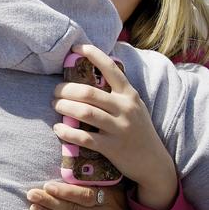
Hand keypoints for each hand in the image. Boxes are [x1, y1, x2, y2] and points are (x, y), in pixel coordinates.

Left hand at [52, 44, 176, 209]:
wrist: (153, 162)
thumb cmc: (137, 130)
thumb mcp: (132, 106)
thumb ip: (114, 93)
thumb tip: (85, 77)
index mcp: (129, 95)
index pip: (110, 69)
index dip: (93, 55)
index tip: (76, 48)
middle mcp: (125, 109)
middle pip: (89, 92)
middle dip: (66, 90)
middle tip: (56, 92)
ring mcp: (119, 129)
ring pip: (85, 112)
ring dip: (64, 107)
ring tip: (56, 106)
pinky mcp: (112, 148)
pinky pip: (84, 137)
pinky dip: (67, 132)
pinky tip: (59, 129)